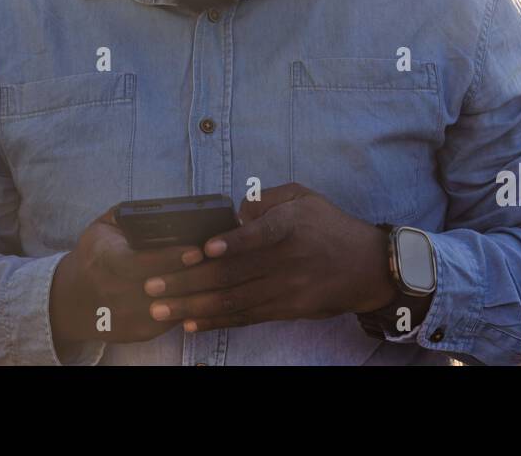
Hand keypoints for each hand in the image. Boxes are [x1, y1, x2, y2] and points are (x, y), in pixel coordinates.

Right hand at [50, 208, 206, 345]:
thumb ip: (127, 213)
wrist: (74, 298)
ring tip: (218, 275)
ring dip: (196, 293)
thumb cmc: (96, 255)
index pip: (141, 263)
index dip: (171, 258)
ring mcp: (127, 316)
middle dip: (192, 275)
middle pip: (162, 286)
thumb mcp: (103, 227)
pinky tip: (205, 291)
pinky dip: (189, 306)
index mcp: (105, 260)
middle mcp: (114, 292)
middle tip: (219, 261)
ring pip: (171, 307)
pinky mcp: (139, 332)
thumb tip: (160, 205)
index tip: (197, 251)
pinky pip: (172, 320)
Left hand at [139, 183, 397, 332]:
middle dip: (188, 282)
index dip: (230, 244)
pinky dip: (216, 322)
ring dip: (193, 307)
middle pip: (233, 275)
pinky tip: (190, 323)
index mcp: (291, 225)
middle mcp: (288, 260)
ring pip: (233, 302)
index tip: (201, 251)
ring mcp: (287, 289)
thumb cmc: (327, 225)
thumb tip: (234, 212)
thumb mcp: (303, 197)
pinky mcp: (287, 310)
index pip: (258, 236)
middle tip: (153, 286)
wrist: (367, 266)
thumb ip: (267, 199)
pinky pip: (246, 318)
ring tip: (160, 310)